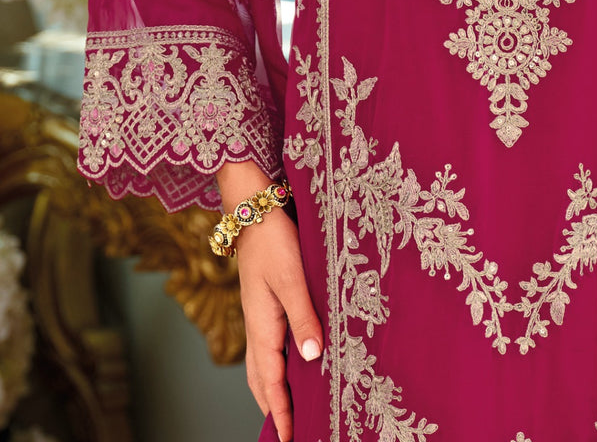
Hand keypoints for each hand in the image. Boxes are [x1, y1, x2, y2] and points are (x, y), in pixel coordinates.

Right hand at [235, 207, 321, 441]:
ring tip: (286, 409)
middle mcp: (257, 325)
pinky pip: (268, 346)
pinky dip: (275, 366)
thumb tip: (312, 359)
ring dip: (271, 389)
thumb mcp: (293, 278)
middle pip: (261, 379)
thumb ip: (304, 318)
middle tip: (287, 433)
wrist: (254, 207)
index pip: (271, 381)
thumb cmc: (275, 239)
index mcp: (263, 325)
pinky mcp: (264, 302)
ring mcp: (259, 314)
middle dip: (273, 408)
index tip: (291, 439)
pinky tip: (291, 361)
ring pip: (262, 364)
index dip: (282, 412)